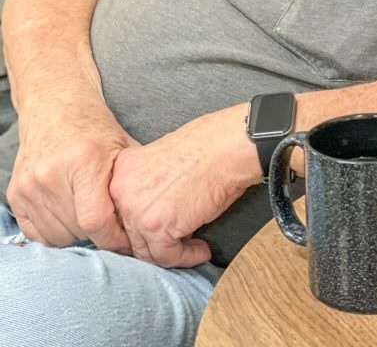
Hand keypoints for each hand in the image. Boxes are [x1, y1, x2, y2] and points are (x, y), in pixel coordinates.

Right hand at [8, 93, 136, 252]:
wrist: (55, 106)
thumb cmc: (94, 127)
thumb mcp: (124, 146)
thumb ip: (134, 182)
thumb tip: (146, 221)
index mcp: (84, 161)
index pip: (96, 220)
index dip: (114, 239)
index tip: (127, 242)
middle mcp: (52, 174)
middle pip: (77, 231)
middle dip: (98, 236)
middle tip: (111, 226)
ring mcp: (30, 185)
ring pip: (56, 236)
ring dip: (76, 235)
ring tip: (89, 216)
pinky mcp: (16, 193)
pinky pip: (35, 233)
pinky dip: (54, 232)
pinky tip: (69, 216)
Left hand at [108, 105, 257, 267]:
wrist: (227, 148)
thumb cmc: (207, 145)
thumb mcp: (163, 157)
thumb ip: (148, 182)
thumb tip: (156, 207)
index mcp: (123, 170)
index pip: (122, 210)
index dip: (142, 223)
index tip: (162, 226)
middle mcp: (122, 192)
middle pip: (132, 233)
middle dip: (156, 241)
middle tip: (179, 240)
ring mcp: (137, 212)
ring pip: (147, 250)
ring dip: (172, 253)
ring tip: (195, 247)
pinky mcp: (158, 229)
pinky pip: (168, 257)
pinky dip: (187, 258)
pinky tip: (202, 251)